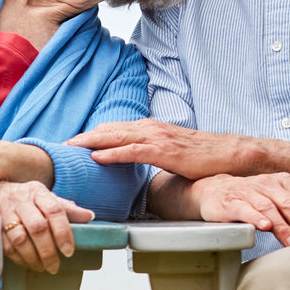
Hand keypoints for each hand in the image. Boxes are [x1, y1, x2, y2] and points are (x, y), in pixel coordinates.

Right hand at [0, 180, 92, 273]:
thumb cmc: (26, 198)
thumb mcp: (46, 197)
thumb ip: (66, 208)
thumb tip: (89, 216)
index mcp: (38, 192)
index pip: (55, 210)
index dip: (63, 232)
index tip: (69, 251)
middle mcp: (21, 201)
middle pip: (38, 227)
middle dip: (48, 250)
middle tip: (55, 266)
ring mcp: (5, 213)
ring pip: (20, 238)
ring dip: (32, 257)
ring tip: (41, 267)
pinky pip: (6, 246)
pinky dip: (18, 258)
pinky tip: (27, 263)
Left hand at [67, 119, 252, 180]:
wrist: (229, 153)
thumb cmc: (201, 155)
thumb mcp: (169, 151)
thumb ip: (149, 152)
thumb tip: (133, 160)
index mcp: (149, 128)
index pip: (113, 129)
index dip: (90, 135)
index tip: (71, 142)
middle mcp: (150, 128)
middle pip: (108, 130)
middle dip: (83, 137)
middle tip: (60, 145)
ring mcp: (157, 138)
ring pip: (116, 137)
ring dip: (90, 142)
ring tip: (70, 148)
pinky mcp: (165, 152)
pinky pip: (133, 152)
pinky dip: (112, 153)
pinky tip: (97, 157)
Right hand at [186, 172, 289, 248]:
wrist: (214, 190)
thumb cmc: (250, 199)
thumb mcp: (276, 201)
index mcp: (285, 182)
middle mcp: (268, 184)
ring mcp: (249, 191)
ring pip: (270, 209)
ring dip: (284, 228)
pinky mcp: (231, 202)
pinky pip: (245, 209)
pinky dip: (256, 218)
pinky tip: (264, 228)